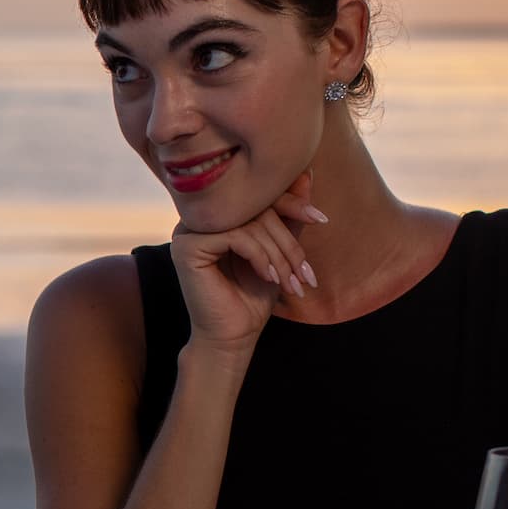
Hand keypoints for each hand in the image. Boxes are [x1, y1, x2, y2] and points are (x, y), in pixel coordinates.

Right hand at [170, 172, 324, 356]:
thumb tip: (308, 172)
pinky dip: (260, 256)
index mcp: (218, 211)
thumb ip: (289, 215)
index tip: (321, 218)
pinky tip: (270, 277)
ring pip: (247, 222)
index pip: (257, 193)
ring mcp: (188, 229)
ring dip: (279, 253)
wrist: (232, 336)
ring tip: (291, 281)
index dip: (291, 202)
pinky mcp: (186, 247)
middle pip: (255, 206)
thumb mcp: (279, 250)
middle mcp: (200, 215)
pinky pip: (234, 236)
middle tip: (305, 271)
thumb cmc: (253, 294)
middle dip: (288, 239)